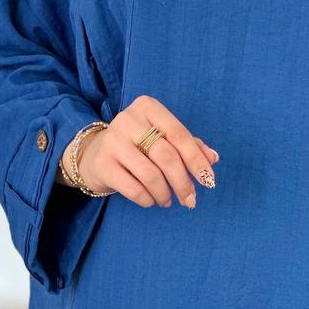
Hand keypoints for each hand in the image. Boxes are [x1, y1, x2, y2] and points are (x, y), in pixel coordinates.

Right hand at [67, 95, 218, 208]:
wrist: (95, 153)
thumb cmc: (138, 144)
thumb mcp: (162, 137)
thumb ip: (189, 145)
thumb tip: (213, 158)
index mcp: (148, 107)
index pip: (179, 134)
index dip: (197, 160)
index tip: (209, 181)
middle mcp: (128, 120)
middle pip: (166, 156)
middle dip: (183, 182)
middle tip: (191, 200)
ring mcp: (112, 141)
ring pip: (151, 174)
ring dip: (165, 194)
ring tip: (168, 201)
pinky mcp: (102, 164)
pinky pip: (134, 188)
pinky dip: (148, 199)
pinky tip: (151, 200)